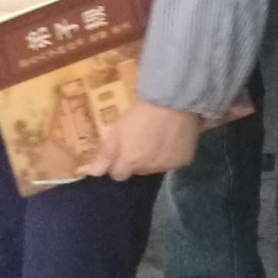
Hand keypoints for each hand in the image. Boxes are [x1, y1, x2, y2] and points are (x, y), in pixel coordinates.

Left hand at [84, 100, 201, 179]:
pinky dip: (171, 155)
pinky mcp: (184, 160)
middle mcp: (149, 169)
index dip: (119, 163)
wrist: (173, 102)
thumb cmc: (141, 113)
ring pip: (156, 167)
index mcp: (130, 162)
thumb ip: (105, 154)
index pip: (119, 175)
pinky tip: (172, 140)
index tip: (123, 150)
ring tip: (157, 139)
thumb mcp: (117, 130)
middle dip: (137, 160)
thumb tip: (93, 174)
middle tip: (141, 141)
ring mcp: (168, 166)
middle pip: (138, 171)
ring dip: (154, 158)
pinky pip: (174, 162)